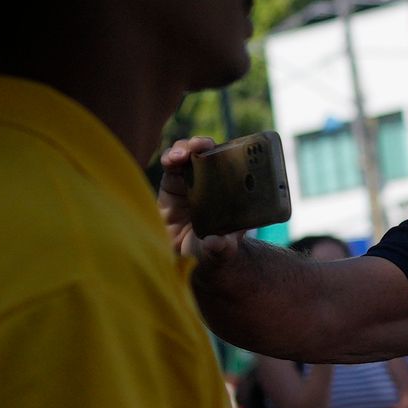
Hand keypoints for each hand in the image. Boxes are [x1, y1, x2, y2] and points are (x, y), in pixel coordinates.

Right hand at [157, 142, 247, 271]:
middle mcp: (215, 184)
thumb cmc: (211, 254)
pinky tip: (172, 159)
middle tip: (204, 145)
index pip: (237, 169)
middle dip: (207, 146)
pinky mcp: (172, 184)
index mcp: (234, 196)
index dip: (235, 156)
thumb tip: (216, 243)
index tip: (234, 151)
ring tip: (183, 154)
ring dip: (186, 148)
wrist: (186, 261)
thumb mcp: (221, 253)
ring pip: (190, 156)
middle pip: (211, 156)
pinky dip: (171, 157)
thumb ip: (222, 249)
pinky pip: (171, 165)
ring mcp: (192, 181)